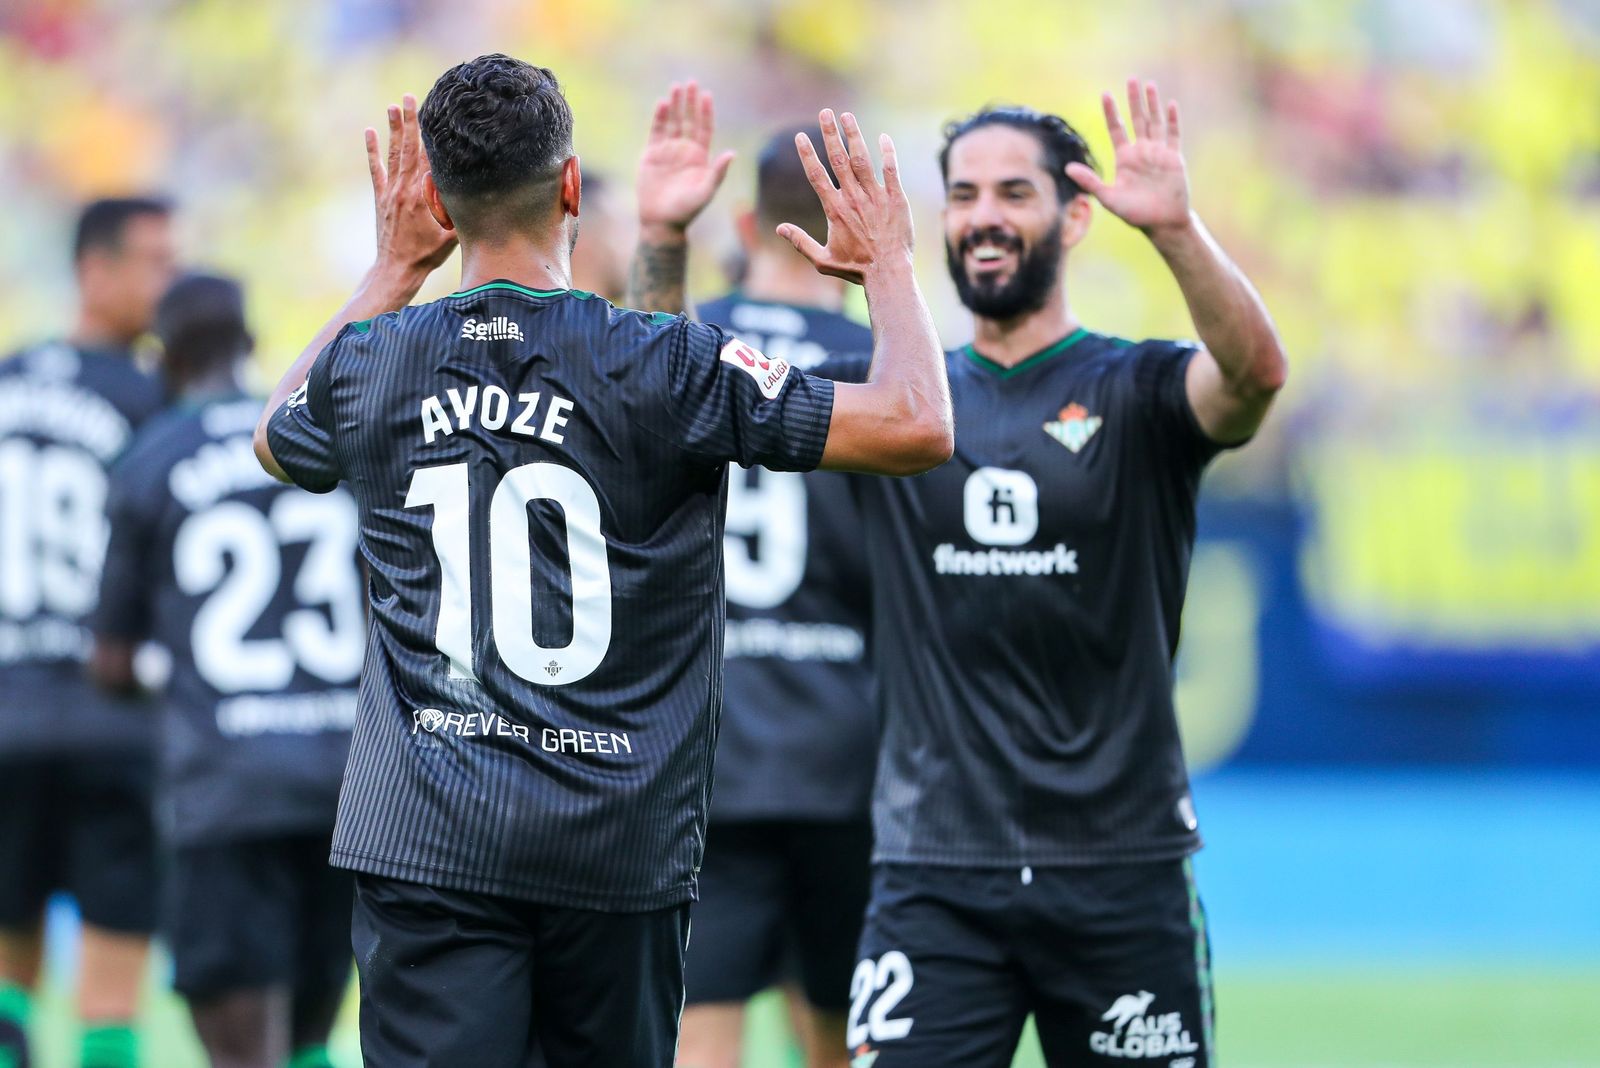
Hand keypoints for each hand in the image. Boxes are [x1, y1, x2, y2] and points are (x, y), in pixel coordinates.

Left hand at [364, 93, 456, 279]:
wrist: (396, 269)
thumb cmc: (427, 255)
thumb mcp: (450, 235)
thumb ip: (458, 211)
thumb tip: (472, 191)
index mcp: (423, 196)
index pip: (429, 159)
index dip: (432, 135)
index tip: (436, 113)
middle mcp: (404, 189)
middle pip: (409, 148)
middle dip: (411, 121)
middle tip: (410, 97)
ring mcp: (390, 192)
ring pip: (393, 154)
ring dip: (394, 129)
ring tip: (393, 105)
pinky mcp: (381, 198)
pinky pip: (376, 169)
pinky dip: (373, 150)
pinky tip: (370, 132)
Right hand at [636, 81, 735, 235]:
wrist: (662, 222)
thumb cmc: (687, 210)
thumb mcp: (706, 191)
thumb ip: (718, 172)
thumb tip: (732, 153)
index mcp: (699, 157)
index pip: (704, 128)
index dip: (706, 112)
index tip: (706, 95)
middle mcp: (684, 151)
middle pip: (688, 120)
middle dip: (690, 102)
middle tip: (691, 82)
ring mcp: (667, 151)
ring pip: (672, 122)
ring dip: (674, 105)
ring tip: (676, 87)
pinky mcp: (651, 155)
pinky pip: (656, 132)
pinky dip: (659, 118)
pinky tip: (662, 104)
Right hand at [779, 109, 912, 284]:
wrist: (888, 273)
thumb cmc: (855, 269)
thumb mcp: (822, 260)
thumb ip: (800, 242)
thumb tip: (780, 229)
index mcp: (834, 209)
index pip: (816, 175)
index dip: (807, 154)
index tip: (800, 136)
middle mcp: (853, 198)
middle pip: (838, 159)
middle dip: (829, 134)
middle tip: (824, 113)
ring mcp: (876, 196)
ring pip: (862, 159)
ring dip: (854, 135)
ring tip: (847, 116)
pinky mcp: (896, 199)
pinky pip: (891, 170)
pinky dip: (887, 152)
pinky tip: (883, 137)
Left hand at [1066, 79, 1191, 235]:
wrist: (1162, 223)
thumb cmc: (1134, 213)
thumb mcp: (1109, 197)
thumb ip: (1090, 181)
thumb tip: (1067, 168)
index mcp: (1125, 158)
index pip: (1116, 128)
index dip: (1111, 112)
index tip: (1106, 94)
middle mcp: (1141, 151)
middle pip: (1137, 119)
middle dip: (1134, 100)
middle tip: (1131, 79)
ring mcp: (1158, 153)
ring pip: (1155, 122)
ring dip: (1153, 104)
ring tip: (1149, 85)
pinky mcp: (1174, 158)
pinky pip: (1173, 135)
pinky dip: (1172, 120)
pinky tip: (1171, 104)